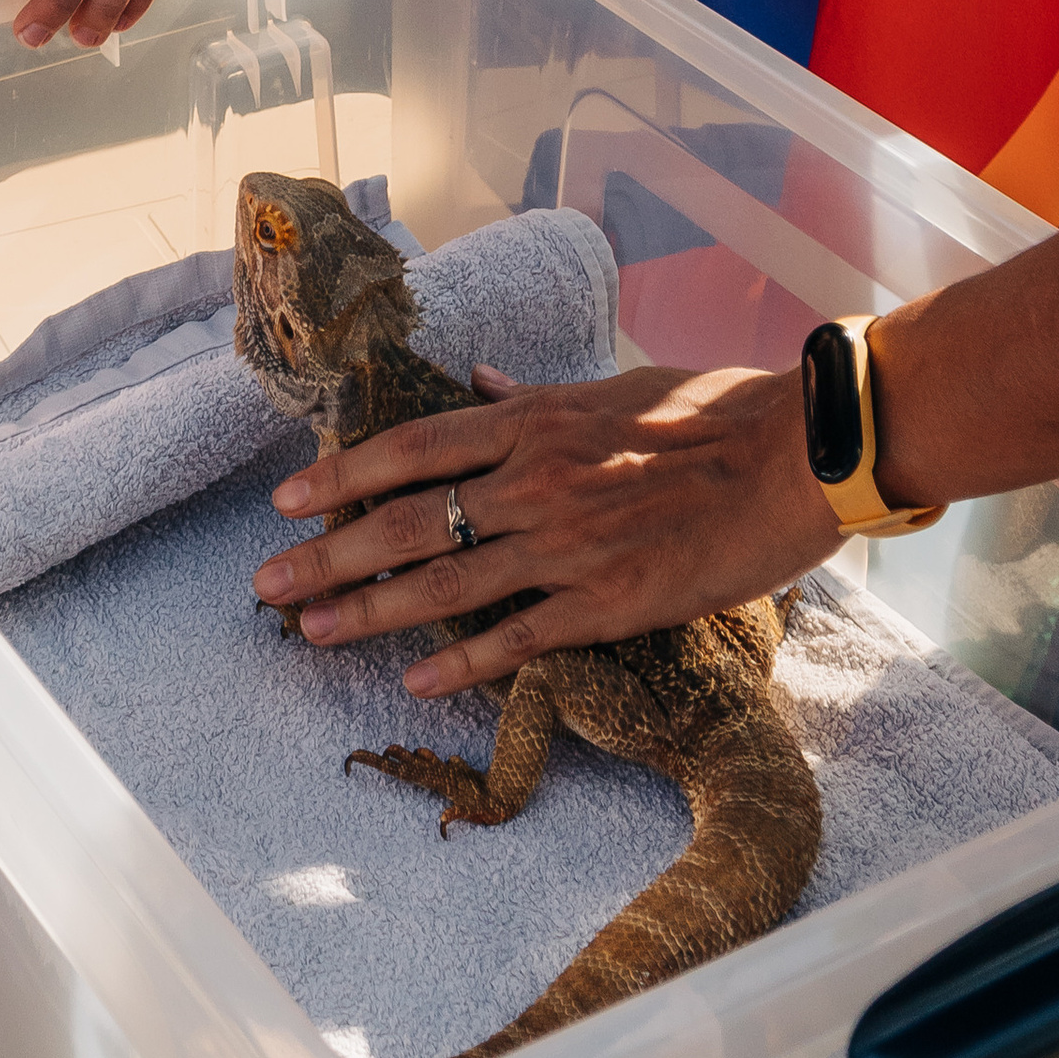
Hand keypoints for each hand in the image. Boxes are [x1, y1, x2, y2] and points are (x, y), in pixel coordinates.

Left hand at [248, 360, 838, 694]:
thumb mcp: (613, 384)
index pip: (412, 446)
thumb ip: (536, 395)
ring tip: (310, 632)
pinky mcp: (610, 599)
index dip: (342, 475)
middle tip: (264, 584)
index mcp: (534, 422)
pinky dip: (460, 659)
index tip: (286, 499)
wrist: (794, 453)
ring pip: (445, 582)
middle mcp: (535, 479)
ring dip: (369, 611)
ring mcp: (568, 543)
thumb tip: (479, 378)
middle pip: (407, 520)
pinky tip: (412, 679)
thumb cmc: (711, 412)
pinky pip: (518, 635)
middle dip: (328, 553)